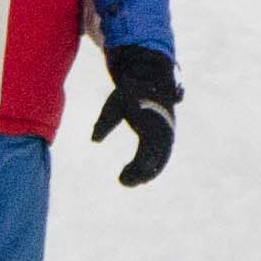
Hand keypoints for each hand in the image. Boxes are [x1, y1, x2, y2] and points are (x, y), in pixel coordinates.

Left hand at [91, 44, 178, 186]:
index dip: (140, 167)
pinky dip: (147, 168)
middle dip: (141, 174)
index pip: (150, 151)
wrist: (150, 78)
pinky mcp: (164, 138)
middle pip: (157, 160)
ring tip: (124, 180)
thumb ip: (106, 121)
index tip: (124, 176)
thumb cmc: (129, 92)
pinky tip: (128, 173)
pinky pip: (159, 158)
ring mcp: (167, 135)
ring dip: (144, 174)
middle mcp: (164, 131)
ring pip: (160, 161)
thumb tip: (94, 139)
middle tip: (122, 181)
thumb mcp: (114, 103)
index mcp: (153, 122)